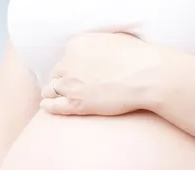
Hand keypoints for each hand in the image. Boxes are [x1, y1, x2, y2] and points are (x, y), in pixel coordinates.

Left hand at [40, 32, 175, 115]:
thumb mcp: (112, 39)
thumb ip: (95, 45)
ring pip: (51, 89)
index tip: (77, 74)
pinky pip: (53, 106)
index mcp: (76, 45)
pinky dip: (48, 106)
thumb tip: (93, 51)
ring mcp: (71, 84)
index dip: (71, 68)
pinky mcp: (75, 103)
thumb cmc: (136, 57)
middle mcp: (69, 63)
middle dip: (64, 80)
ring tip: (56, 98)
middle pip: (57, 73)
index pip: (65, 58)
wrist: (147, 75)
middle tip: (72, 87)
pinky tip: (47, 106)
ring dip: (54, 93)